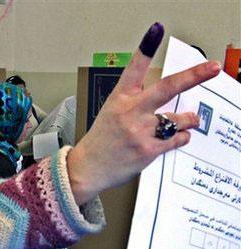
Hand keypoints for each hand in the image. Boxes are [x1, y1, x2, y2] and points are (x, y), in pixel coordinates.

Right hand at [67, 23, 220, 204]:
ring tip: (192, 120)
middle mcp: (130, 111)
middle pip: (167, 88)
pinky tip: (177, 137)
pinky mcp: (149, 150)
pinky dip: (182, 137)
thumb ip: (136, 103)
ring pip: (179, 119)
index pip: (134, 68)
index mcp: (119, 98)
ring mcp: (140, 131)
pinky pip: (177, 139)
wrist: (89, 167)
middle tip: (211, 68)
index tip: (156, 30)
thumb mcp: (112, 112)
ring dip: (190, 120)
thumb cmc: (101, 140)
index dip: (146, 48)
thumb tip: (164, 101)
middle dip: (193, 76)